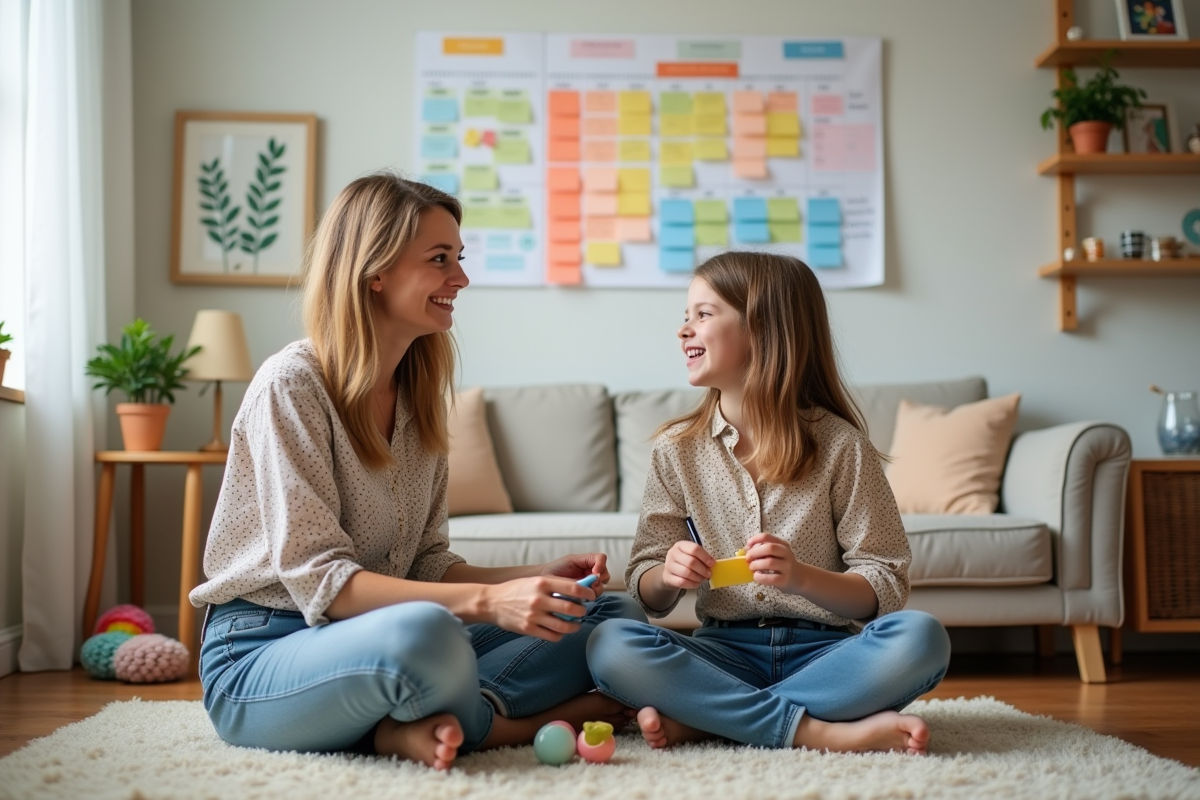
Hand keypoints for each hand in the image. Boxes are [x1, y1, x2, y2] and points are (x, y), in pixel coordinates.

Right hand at [482, 576, 596, 641]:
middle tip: (582, 611)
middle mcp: (539, 599)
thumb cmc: (516, 590)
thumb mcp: (535, 581)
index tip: (591, 596)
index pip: (573, 587)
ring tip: (575, 624)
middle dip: (582, 611)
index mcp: (542, 583)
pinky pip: (552, 636)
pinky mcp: (529, 629)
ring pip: (564, 625)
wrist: (491, 602)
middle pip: (571, 608)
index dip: (587, 593)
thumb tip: (579, 590)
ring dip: (574, 626)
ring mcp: (534, 615)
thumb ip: (555, 585)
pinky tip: (561, 631)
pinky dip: (561, 635)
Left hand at [541, 552, 608, 593]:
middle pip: (605, 573)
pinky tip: (581, 598)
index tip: (595, 574)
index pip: (601, 558)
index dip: (601, 565)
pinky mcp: (584, 594)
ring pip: (600, 586)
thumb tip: (594, 576)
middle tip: (591, 585)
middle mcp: (589, 571)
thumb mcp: (568, 563)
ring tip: (583, 593)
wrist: (542, 584)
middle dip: (599, 580)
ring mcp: (588, 583)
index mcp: (585, 561)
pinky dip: (589, 597)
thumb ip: (582, 565)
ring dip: (594, 590)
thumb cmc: (553, 570)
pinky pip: (593, 595)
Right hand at [660, 540, 713, 589]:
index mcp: (680, 545)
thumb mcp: (692, 555)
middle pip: (690, 561)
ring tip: (702, 578)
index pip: (694, 549)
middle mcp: (672, 553)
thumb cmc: (685, 561)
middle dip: (702, 569)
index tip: (712, 564)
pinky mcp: (667, 577)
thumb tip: (712, 563)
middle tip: (709, 574)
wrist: (671, 572)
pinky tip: (696, 583)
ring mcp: (669, 565)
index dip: (705, 557)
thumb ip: (702, 557)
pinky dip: (692, 584)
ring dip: (698, 577)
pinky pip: (682, 582)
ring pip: (686, 573)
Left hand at [745, 532, 802, 592]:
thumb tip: (745, 550)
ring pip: (770, 562)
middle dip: (755, 552)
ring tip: (751, 568)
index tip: (748, 545)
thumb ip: (763, 550)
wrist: (800, 579)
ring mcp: (787, 567)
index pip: (767, 537)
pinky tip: (756, 576)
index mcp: (782, 545)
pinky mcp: (785, 580)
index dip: (755, 539)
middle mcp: (787, 554)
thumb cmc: (783, 565)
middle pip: (769, 548)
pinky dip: (760, 577)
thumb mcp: (777, 554)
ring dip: (756, 565)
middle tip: (748, 559)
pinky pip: (771, 578)